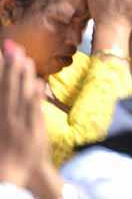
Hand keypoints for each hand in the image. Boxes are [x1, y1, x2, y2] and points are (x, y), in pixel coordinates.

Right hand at [0, 41, 44, 186]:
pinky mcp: (34, 131)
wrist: (13, 172)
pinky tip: (39, 83)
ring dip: (22, 77)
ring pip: (21, 95)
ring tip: (25, 59)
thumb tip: (30, 85)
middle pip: (7, 88)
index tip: (1, 53)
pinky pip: (35, 111)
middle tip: (12, 47)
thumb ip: (6, 103)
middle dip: (10, 67)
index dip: (0, 70)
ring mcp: (20, 123)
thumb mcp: (4, 124)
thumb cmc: (7, 148)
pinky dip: (36, 96)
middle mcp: (6, 117)